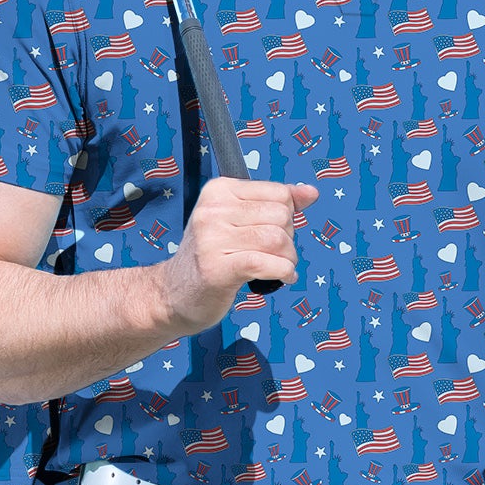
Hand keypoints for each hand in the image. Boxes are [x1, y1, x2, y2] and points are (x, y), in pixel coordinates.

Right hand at [151, 177, 315, 333]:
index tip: (271, 233)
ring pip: (278, 240)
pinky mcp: (217, 268)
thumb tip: (311, 193)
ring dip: (288, 259)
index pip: (279, 194)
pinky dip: (283, 272)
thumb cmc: (211, 257)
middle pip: (282, 216)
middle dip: (288, 239)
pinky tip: (282, 278)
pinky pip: (267, 264)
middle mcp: (213, 210)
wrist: (173, 293)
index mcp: (219, 191)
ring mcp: (212, 239)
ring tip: (277, 268)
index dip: (287, 217)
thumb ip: (276, 204)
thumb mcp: (239, 221)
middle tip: (272, 255)